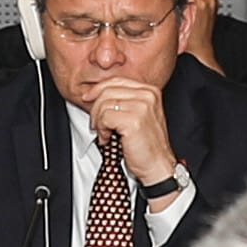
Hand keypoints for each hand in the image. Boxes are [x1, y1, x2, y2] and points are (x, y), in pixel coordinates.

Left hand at [81, 73, 178, 190]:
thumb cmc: (147, 145)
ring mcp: (142, 106)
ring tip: (105, 134)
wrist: (158, 166)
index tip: (87, 98)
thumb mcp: (138, 115)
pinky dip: (102, 130)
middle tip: (96, 125)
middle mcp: (147, 95)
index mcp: (150, 91)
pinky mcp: (134, 120)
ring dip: (98, 121)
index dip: (98, 89)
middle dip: (95, 108)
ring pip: (103, 104)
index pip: (116, 81)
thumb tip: (96, 93)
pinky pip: (105, 117)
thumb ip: (123, 101)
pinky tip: (108, 139)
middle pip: (107, 91)